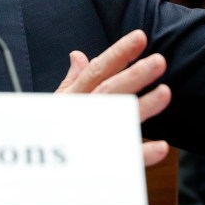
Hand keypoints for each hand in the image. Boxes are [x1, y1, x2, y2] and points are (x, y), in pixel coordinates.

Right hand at [56, 29, 172, 165]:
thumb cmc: (50, 131)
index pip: (98, 70)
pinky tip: (161, 147)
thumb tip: (78, 55)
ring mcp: (92, 135)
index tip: (140, 37)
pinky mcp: (99, 162)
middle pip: (110, 90)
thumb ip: (73, 79)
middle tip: (159, 62)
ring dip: (143, 106)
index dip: (119, 53)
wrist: (39, 167)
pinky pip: (123, 158)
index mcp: (75, 97)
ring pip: (118, 118)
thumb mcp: (58, 103)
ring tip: (165, 93)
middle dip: (135, 75)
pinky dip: (142, 154)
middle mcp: (84, 112)